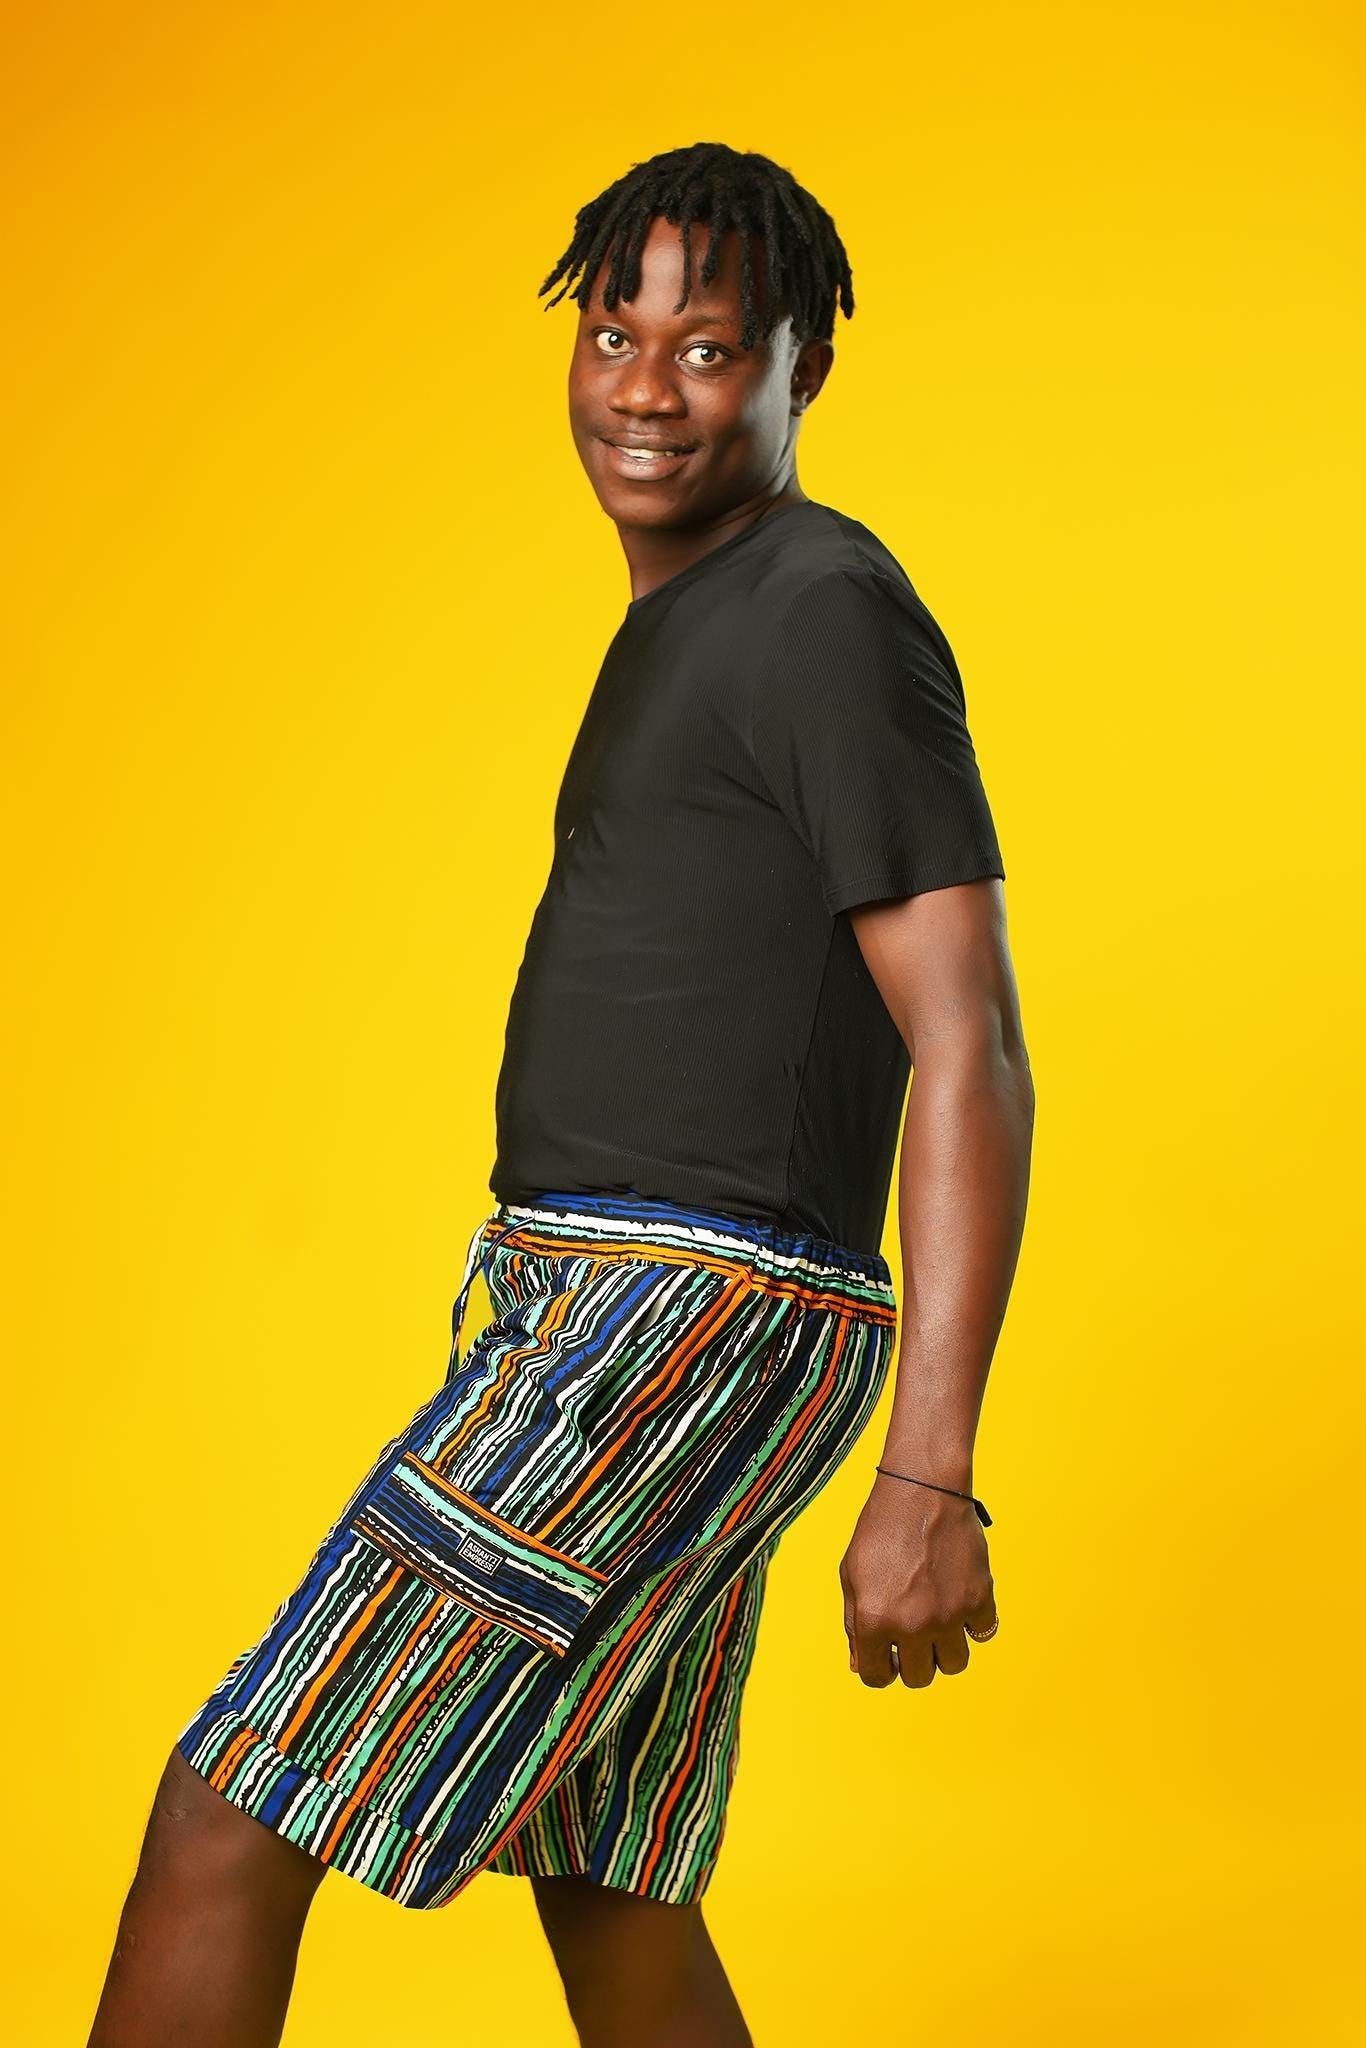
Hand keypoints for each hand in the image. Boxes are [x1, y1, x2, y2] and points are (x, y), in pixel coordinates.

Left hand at [839, 1469, 997, 1686]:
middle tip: (913, 1634)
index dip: (881, 1668)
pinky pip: (981, 1634)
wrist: (922, 1489)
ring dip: (945, 1648)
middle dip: (913, 1660)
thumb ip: (855, 1624)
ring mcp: (949, 1615)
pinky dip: (972, 1622)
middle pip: (919, 1677)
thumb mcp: (852, 1576)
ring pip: (953, 1665)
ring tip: (937, 1618)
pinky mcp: (979, 1599)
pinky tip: (958, 1597)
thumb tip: (862, 1665)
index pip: (878, 1678)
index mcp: (873, 1621)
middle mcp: (912, 1625)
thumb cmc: (881, 1529)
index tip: (888, 1655)